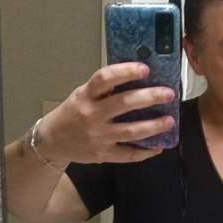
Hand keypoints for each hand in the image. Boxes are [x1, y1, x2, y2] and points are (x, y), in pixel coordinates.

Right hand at [38, 62, 175, 164]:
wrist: (52, 142)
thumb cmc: (72, 114)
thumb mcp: (82, 95)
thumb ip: (103, 89)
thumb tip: (136, 78)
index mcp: (86, 96)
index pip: (105, 78)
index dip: (126, 72)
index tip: (145, 69)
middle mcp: (92, 115)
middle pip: (124, 103)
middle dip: (150, 97)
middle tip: (168, 94)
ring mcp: (98, 136)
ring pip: (131, 131)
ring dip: (154, 126)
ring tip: (170, 121)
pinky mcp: (103, 154)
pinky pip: (128, 154)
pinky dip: (146, 151)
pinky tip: (159, 145)